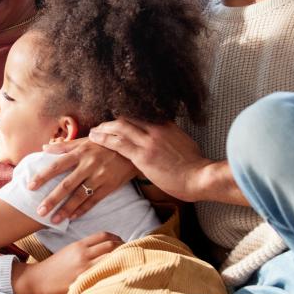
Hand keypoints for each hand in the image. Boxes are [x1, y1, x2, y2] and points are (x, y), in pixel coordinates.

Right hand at [10, 231, 122, 293]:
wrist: (35, 281)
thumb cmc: (51, 269)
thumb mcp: (67, 253)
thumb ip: (83, 250)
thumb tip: (100, 252)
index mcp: (79, 246)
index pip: (104, 236)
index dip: (117, 238)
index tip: (124, 243)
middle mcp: (83, 255)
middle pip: (111, 246)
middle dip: (125, 248)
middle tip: (132, 254)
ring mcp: (84, 269)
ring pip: (111, 258)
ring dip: (123, 260)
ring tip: (130, 264)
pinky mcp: (83, 282)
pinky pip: (104, 274)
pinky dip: (115, 273)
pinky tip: (121, 277)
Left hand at [26, 139, 137, 223]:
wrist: (132, 149)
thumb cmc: (104, 144)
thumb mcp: (85, 140)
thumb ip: (64, 146)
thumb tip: (44, 148)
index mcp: (80, 152)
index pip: (57, 165)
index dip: (43, 176)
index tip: (30, 186)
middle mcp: (89, 165)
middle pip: (67, 185)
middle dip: (52, 199)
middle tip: (39, 211)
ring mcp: (100, 177)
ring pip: (80, 196)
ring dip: (66, 209)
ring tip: (53, 220)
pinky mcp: (110, 186)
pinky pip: (94, 201)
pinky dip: (83, 210)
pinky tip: (72, 217)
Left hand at [88, 118, 210, 201]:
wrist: (200, 177)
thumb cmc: (195, 166)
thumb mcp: (185, 144)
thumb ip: (172, 138)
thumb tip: (168, 139)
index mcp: (166, 125)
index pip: (140, 116)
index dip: (125, 119)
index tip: (116, 122)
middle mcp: (156, 129)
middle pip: (127, 119)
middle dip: (111, 122)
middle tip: (100, 126)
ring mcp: (149, 141)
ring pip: (119, 127)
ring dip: (103, 128)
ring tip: (93, 132)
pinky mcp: (143, 156)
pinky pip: (118, 143)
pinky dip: (103, 139)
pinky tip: (94, 138)